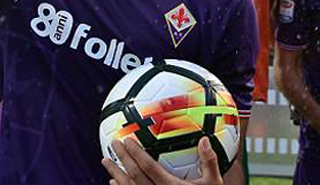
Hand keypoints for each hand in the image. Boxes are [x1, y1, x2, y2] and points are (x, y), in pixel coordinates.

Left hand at [102, 137, 222, 184]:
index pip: (148, 168)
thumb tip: (205, 139)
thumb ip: (209, 161)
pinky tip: (114, 182)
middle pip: (135, 176)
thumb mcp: (214, 183)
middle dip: (123, 159)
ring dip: (116, 173)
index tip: (127, 140)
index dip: (136, 153)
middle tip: (114, 144)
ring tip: (105, 161)